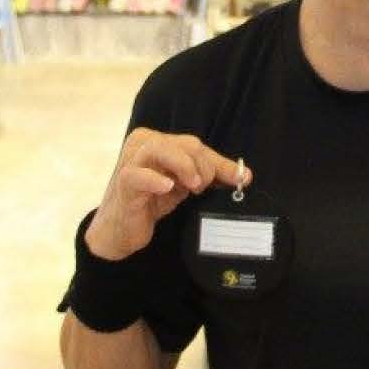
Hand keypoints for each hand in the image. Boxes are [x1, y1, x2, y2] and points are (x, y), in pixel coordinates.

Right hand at [88, 130, 250, 261]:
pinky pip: (138, 175)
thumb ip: (213, 176)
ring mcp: (131, 161)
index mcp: (158, 140)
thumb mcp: (187, 184)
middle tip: (203, 188)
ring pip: (162, 149)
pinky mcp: (124, 183)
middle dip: (204, 166)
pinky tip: (168, 187)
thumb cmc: (153, 201)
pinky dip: (156, 180)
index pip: (196, 145)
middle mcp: (143, 144)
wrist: (122, 229)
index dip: (219, 162)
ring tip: (194, 186)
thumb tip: (245, 175)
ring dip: (186, 167)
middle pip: (186, 144)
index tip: (240, 179)